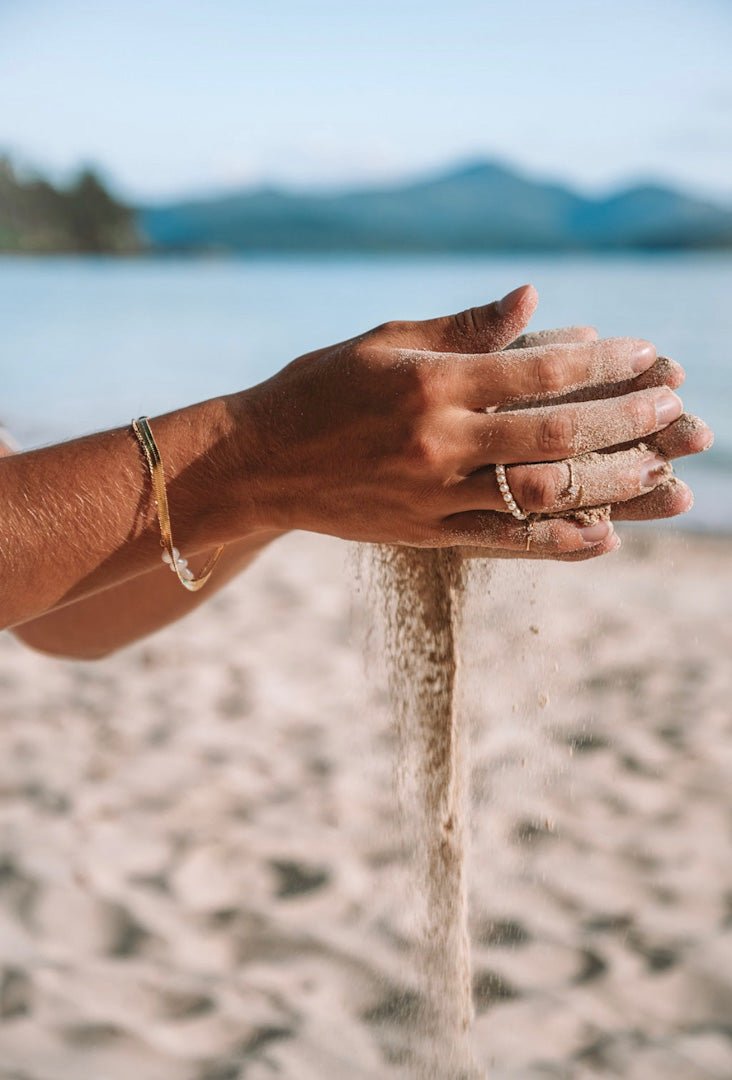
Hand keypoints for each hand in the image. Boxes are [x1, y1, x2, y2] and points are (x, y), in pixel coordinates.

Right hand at [238, 285, 712, 559]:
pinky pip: (501, 542)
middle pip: (553, 435)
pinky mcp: (424, 534)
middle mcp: (437, 442)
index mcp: (430, 384)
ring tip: (661, 472)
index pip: (539, 371)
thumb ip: (463, 327)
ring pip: (537, 494)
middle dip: (624, 421)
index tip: (648, 356)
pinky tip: (604, 538)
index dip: (603, 363)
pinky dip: (555, 543)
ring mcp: (431, 495)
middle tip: (677, 411)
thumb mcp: (384, 342)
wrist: (258, 463)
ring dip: (606, 484)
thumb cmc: (319, 389)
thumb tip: (534, 299)